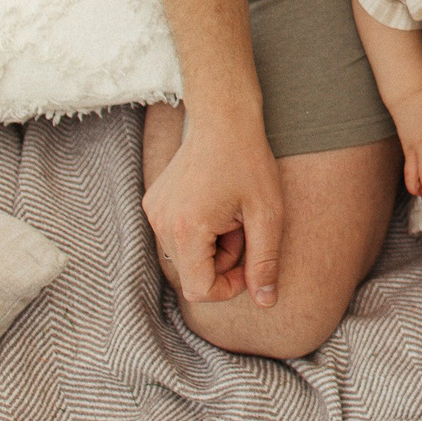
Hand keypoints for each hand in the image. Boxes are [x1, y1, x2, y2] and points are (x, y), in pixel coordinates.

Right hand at [141, 113, 285, 306]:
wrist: (223, 119)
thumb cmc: (249, 163)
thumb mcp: (268, 215)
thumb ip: (265, 261)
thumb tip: (265, 301)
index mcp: (187, 230)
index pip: (200, 290)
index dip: (230, 286)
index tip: (251, 262)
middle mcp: (161, 224)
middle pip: (194, 273)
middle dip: (224, 261)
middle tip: (243, 226)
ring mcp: (154, 212)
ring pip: (186, 256)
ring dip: (212, 246)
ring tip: (230, 213)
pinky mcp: (153, 203)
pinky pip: (177, 236)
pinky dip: (199, 231)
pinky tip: (215, 203)